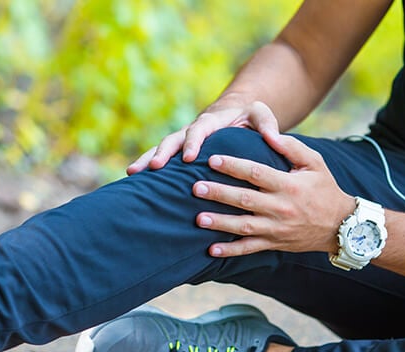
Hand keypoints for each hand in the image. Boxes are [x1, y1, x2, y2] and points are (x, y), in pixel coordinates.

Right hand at [126, 101, 279, 175]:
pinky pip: (162, 161)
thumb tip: (273, 137)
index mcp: (210, 122)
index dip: (192, 143)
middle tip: (152, 167)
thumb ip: (267, 123)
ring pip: (160, 149)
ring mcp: (181, 143)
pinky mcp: (178, 154)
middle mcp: (191, 132)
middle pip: (172, 140)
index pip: (199, 131)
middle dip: (161, 153)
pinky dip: (148, 170)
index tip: (189, 157)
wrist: (235, 115)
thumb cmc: (250, 116)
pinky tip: (135, 184)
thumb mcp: (261, 114)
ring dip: (146, 160)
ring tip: (131, 173)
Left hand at [193, 134, 355, 256]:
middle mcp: (281, 207)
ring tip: (198, 218)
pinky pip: (249, 248)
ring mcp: (276, 228)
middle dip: (219, 193)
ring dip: (220, 223)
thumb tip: (269, 133)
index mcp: (288, 185)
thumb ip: (292, 147)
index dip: (233, 166)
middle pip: (245, 200)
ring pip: (244, 226)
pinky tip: (211, 249)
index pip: (256, 173)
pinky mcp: (274, 243)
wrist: (341, 226)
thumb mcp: (315, 163)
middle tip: (195, 188)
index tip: (212, 159)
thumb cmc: (324, 188)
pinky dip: (231, 250)